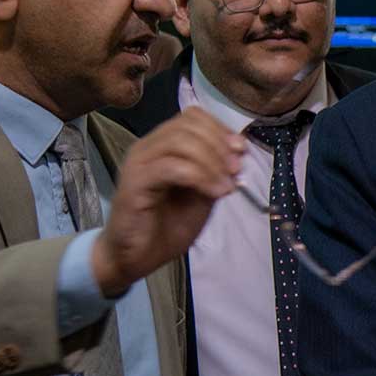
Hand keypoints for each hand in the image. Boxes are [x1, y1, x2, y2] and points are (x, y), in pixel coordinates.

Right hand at [90, 108, 243, 295]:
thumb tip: (237, 156)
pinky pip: (170, 167)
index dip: (220, 128)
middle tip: (235, 169)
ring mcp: (139, 163)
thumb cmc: (166, 227)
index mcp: (162, 145)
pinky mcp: (135, 183)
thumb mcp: (201, 197)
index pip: (192, 117)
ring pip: (180, 141)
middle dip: (219, 144)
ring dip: (212, 161)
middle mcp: (148, 147)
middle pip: (188, 125)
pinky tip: (215, 193)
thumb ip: (215, 173)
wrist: (135, 258)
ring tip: (226, 185)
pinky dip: (200, 177)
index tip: (241, 151)